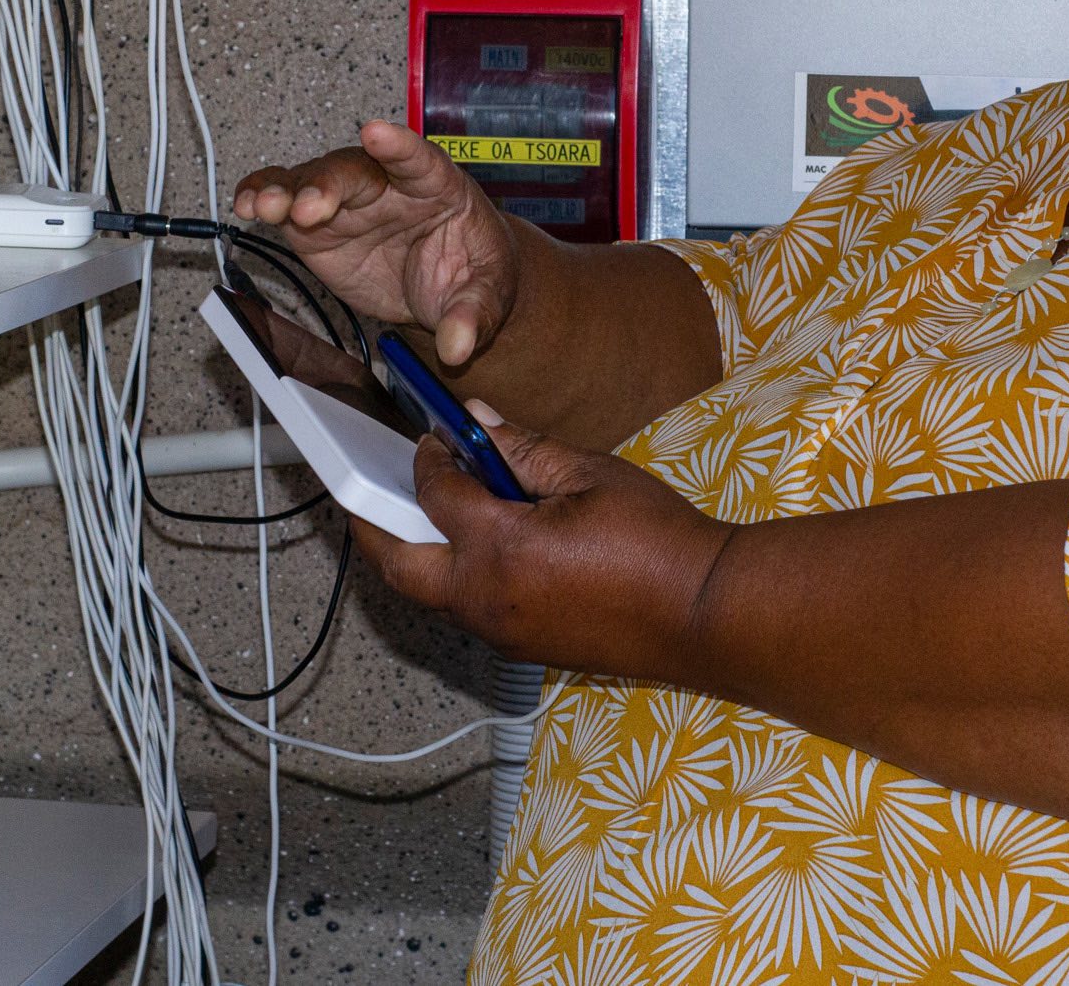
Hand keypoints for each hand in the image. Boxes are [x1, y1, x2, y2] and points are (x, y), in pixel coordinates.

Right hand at [232, 122, 522, 364]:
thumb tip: (457, 345)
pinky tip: (246, 206)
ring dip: (284, 190)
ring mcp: (347, 202)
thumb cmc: (470, 269)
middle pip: (353, 171)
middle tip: (307, 207)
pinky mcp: (316, 227)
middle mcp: (385, 184)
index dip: (398, 146)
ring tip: (263, 207)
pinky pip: (284, 203)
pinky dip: (262, 198)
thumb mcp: (487, 293)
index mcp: (436, 186)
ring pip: (310, 181)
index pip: (418, 159)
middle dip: (327, 184)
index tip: (377, 134)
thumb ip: (472, 315)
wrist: (448, 286)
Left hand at [353, 404, 734, 681]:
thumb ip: (521, 448)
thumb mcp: (589, 473)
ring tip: (413, 513)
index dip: (427, 458)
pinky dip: (447, 576)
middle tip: (364, 486)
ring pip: (424, 594)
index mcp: (500, 547)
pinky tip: (470, 547)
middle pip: (397, 562)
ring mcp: (499, 630)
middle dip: (371, 522)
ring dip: (409, 553)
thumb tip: (473, 421)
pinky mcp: (519, 647)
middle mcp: (486, 597)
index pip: (434, 494)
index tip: (432, 437)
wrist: (704, 612)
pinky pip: (460, 610)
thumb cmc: (656, 538)